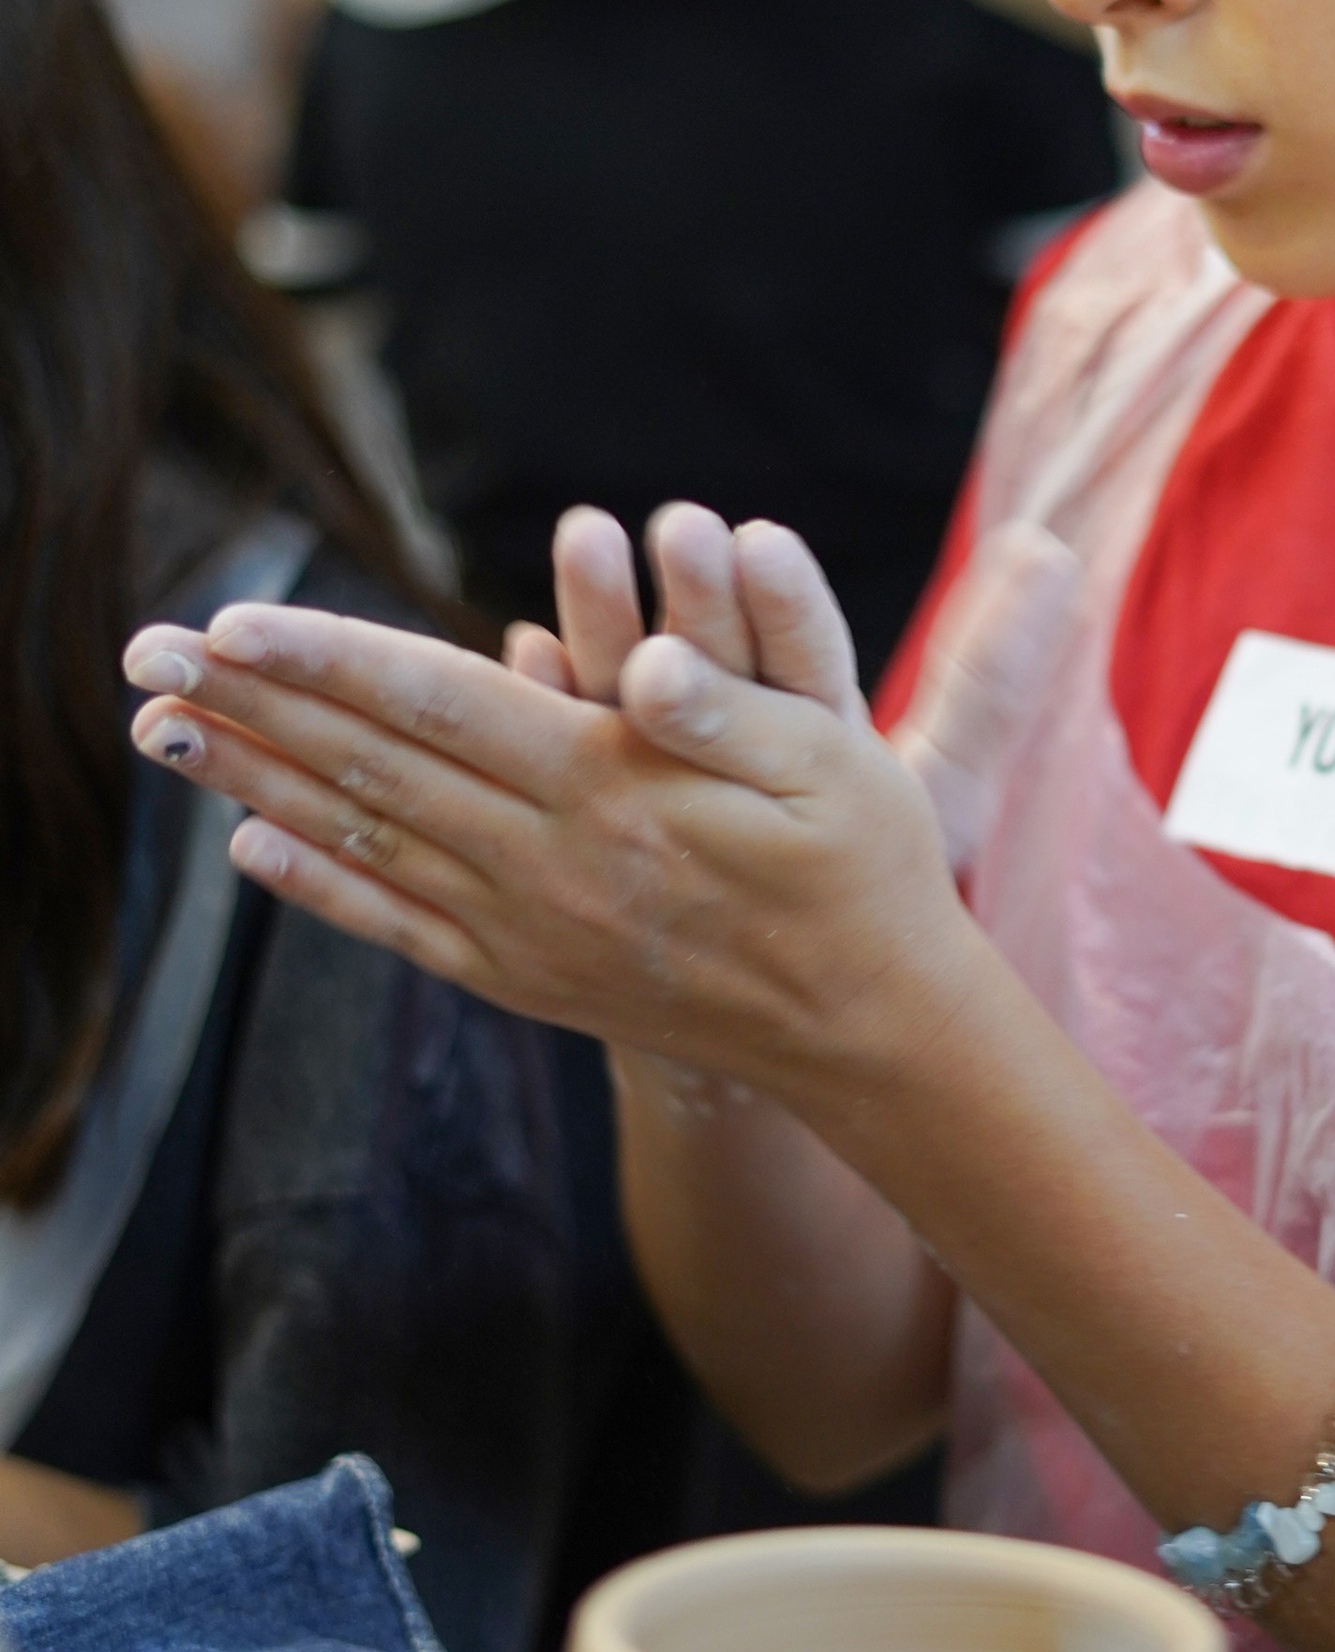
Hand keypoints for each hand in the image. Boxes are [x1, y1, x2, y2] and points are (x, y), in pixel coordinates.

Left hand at [123, 509, 965, 1109]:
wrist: (872, 1031)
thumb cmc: (868, 868)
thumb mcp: (839, 758)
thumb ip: (746, 693)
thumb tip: (649, 663)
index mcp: (619, 791)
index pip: (444, 707)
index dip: (333, 660)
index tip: (235, 621)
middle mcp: (554, 865)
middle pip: (374, 769)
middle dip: (254, 705)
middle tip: (144, 653)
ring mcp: (532, 932)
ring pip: (367, 843)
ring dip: (255, 781)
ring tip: (162, 732)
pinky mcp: (530, 979)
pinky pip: (401, 927)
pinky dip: (319, 885)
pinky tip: (251, 848)